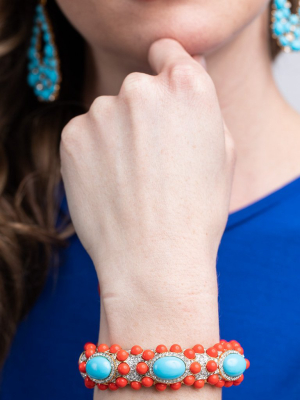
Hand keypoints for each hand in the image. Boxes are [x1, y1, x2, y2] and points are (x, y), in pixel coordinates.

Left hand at [60, 38, 234, 299]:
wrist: (154, 259)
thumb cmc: (196, 211)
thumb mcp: (223, 151)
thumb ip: (202, 104)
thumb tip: (186, 72)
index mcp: (187, 87)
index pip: (168, 49)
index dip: (166, 66)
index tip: (162, 86)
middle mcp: (141, 89)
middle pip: (138, 87)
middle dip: (144, 113)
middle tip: (153, 158)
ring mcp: (102, 111)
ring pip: (109, 113)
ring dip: (117, 135)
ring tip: (131, 179)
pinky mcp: (72, 135)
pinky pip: (85, 133)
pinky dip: (94, 153)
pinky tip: (109, 184)